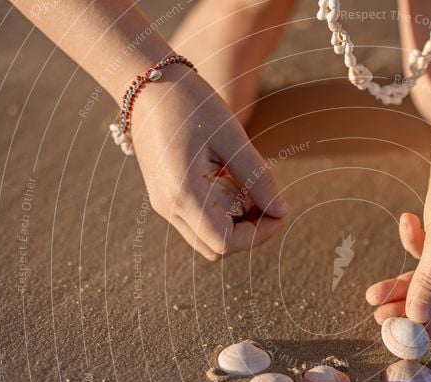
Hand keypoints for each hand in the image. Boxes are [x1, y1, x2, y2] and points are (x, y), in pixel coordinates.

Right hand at [131, 67, 288, 259]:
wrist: (149, 83)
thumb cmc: (193, 104)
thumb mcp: (234, 139)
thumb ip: (259, 178)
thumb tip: (281, 211)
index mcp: (183, 194)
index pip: (226, 242)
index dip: (260, 235)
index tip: (281, 211)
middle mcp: (169, 207)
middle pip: (217, 248)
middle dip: (249, 233)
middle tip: (269, 202)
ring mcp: (164, 204)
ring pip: (207, 239)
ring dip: (235, 225)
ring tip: (250, 189)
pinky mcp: (166, 196)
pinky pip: (198, 221)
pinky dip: (221, 213)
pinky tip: (231, 183)